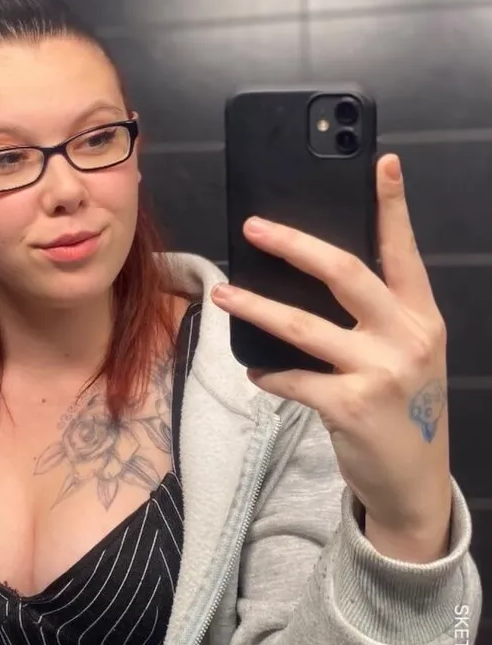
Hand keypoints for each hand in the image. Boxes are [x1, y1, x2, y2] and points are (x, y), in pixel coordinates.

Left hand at [211, 154, 451, 549]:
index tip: (381, 162)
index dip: (392, 206)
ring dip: (255, 307)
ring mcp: (379, 371)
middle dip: (293, 244)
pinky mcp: (349, 406)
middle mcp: (406, 336)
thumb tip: (312, 284)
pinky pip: (291, 379)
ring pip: (302, 324)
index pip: (404, 252)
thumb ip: (377, 320)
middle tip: (255, 226)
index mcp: (421, 317)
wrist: (414, 481)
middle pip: (343, 272)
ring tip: (224, 295)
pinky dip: (268, 374)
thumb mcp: (407, 357)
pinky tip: (256, 371)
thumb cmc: (403, 412)